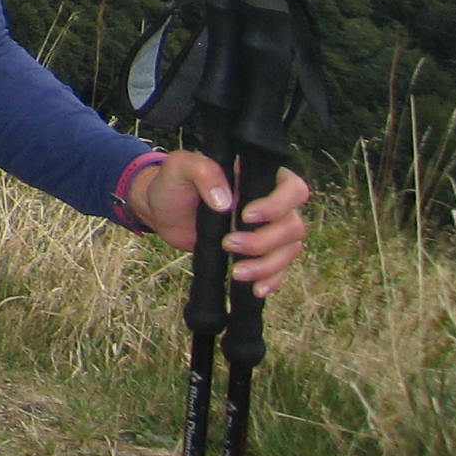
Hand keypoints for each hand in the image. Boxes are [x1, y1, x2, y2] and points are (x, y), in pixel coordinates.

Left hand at [128, 153, 311, 292]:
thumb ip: (202, 171)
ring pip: (289, 250)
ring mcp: (268, 229)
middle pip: (293, 225)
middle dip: (264, 241)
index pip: (292, 188)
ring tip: (236, 272)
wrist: (162, 211)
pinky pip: (280, 269)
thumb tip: (225, 200)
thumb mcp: (180, 167)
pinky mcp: (260, 252)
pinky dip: (271, 280)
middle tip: (229, 244)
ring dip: (266, 265)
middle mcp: (271, 203)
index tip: (246, 215)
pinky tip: (255, 288)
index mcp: (258, 177)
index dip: (278, 205)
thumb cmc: (174, 183)